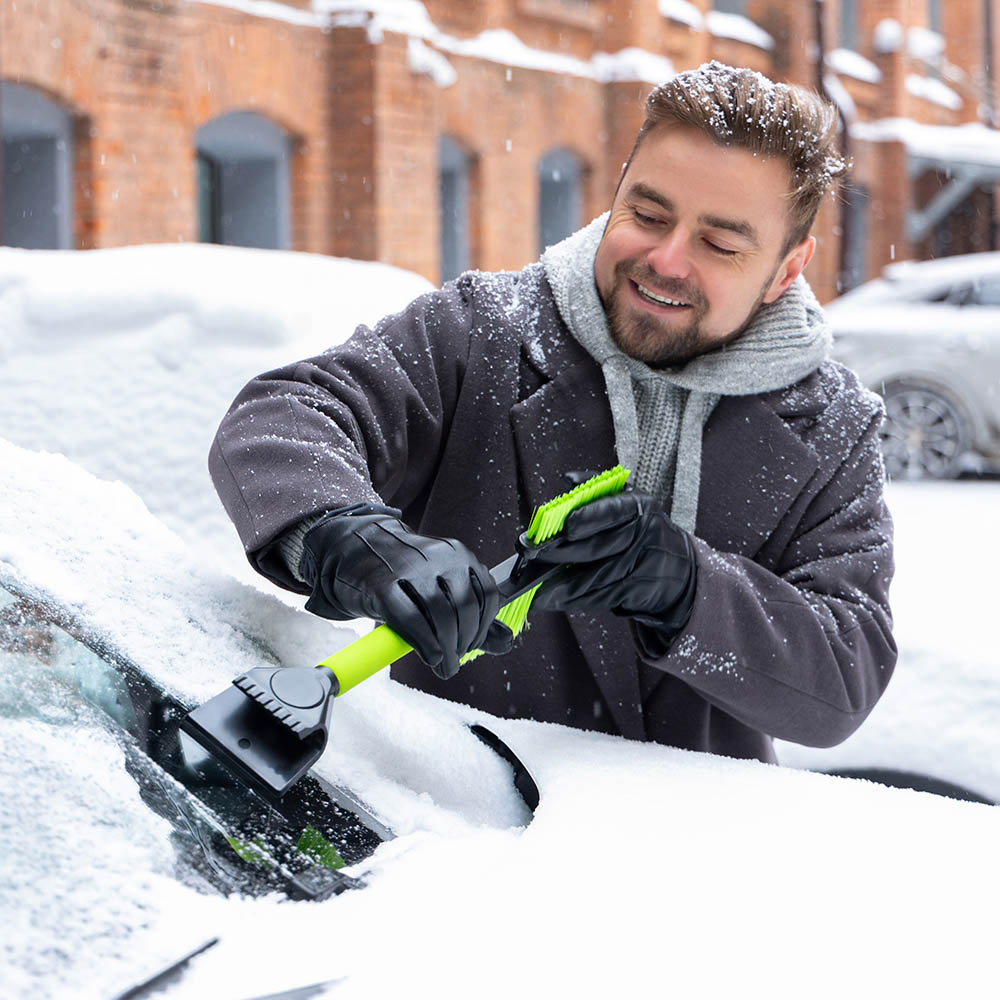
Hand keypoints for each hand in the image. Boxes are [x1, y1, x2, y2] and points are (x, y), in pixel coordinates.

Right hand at [299, 505, 511, 678]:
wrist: (358, 551)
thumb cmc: (406, 577)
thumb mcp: (443, 587)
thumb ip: (475, 615)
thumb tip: (506, 642)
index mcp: (458, 554)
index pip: (487, 593)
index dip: (484, 626)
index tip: (472, 644)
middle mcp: (438, 556)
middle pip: (464, 606)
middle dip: (464, 641)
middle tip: (455, 660)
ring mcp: (409, 568)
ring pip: (439, 613)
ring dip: (447, 648)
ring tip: (444, 664)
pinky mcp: (381, 584)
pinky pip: (410, 618)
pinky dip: (425, 643)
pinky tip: (431, 656)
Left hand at [518, 490, 696, 632]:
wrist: (677, 569)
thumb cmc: (640, 530)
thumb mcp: (627, 502)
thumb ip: (595, 491)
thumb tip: (567, 479)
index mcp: (637, 507)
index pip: (612, 510)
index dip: (589, 517)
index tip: (566, 526)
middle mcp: (641, 535)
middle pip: (596, 547)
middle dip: (560, 552)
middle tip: (531, 554)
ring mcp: (638, 566)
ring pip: (593, 577)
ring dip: (559, 584)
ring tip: (532, 584)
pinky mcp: (632, 591)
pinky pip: (596, 596)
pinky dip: (569, 599)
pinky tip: (547, 598)